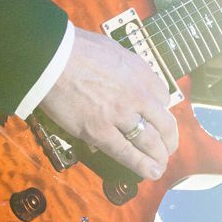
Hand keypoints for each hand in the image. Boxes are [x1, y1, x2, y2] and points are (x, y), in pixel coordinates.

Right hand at [37, 27, 177, 180]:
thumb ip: (125, 68)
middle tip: (166, 148)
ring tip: (160, 165)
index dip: (160, 110)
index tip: (155, 119)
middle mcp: (137, 94)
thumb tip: (126, 78)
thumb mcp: (114, 50)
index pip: (163, 97)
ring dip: (159, 156)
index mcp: (141, 72)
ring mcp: (120, 115)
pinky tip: (151, 172)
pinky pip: (127, 153)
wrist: (52, 58)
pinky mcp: (100, 132)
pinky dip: (142, 166)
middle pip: (164, 123)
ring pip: (150, 141)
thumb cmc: (76, 49)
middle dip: (169, 140)